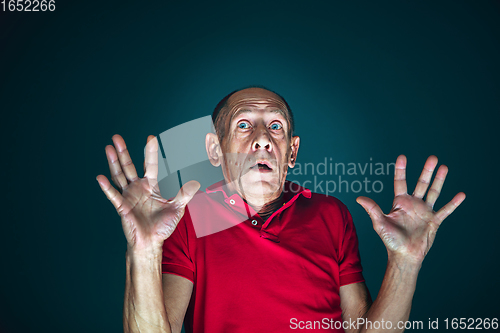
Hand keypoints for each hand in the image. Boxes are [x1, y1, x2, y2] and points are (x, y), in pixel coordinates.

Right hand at [97, 134, 199, 251]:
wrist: (152, 242)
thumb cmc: (163, 225)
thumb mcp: (178, 208)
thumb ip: (185, 194)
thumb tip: (197, 182)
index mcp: (152, 186)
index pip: (151, 165)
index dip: (151, 152)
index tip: (151, 137)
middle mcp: (138, 187)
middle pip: (129, 166)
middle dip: (124, 152)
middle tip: (117, 137)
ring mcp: (129, 196)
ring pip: (119, 176)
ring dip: (113, 162)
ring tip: (108, 148)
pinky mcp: (122, 206)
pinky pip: (113, 195)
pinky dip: (107, 187)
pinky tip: (100, 178)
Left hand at [357, 155, 464, 263]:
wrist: (404, 255)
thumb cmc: (390, 240)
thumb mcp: (380, 223)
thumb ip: (372, 209)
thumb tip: (359, 198)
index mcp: (400, 202)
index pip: (400, 182)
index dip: (401, 169)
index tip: (402, 157)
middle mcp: (413, 204)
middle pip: (421, 183)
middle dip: (427, 171)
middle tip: (433, 157)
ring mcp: (424, 211)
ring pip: (434, 192)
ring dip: (439, 180)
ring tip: (444, 167)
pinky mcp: (434, 221)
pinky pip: (445, 210)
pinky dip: (453, 203)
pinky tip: (461, 195)